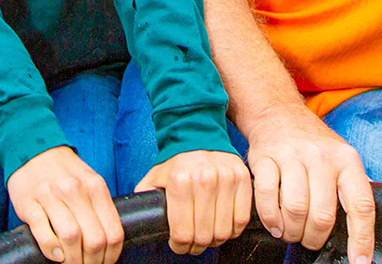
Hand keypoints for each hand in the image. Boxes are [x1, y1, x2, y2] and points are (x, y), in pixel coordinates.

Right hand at [9, 146, 121, 263]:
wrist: (33, 150)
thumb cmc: (64, 172)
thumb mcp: (90, 181)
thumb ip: (101, 207)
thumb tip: (109, 242)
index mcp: (95, 187)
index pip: (113, 232)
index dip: (111, 256)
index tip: (104, 263)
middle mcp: (76, 190)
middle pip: (94, 239)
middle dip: (92, 262)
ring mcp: (51, 196)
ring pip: (71, 237)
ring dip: (73, 260)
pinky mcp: (29, 203)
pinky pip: (43, 232)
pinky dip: (51, 249)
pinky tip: (55, 255)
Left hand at [133, 149, 252, 254]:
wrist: (197, 135)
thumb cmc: (176, 162)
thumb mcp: (154, 178)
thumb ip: (145, 199)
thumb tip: (139, 220)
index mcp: (179, 182)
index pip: (182, 233)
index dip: (179, 246)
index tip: (179, 245)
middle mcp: (204, 179)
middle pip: (203, 235)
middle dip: (196, 246)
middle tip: (194, 243)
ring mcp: (226, 179)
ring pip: (223, 230)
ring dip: (215, 240)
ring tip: (209, 236)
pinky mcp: (242, 178)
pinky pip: (241, 218)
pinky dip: (234, 230)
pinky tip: (224, 227)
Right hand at [243, 105, 374, 263]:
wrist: (278, 114)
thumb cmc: (314, 144)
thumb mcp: (342, 157)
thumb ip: (353, 188)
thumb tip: (365, 227)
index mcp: (347, 161)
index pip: (361, 206)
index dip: (362, 239)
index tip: (360, 263)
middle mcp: (322, 157)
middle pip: (323, 215)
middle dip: (314, 239)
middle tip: (309, 240)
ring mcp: (292, 156)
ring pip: (296, 209)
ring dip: (292, 231)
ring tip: (291, 232)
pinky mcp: (265, 158)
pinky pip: (267, 198)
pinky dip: (270, 218)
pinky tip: (275, 223)